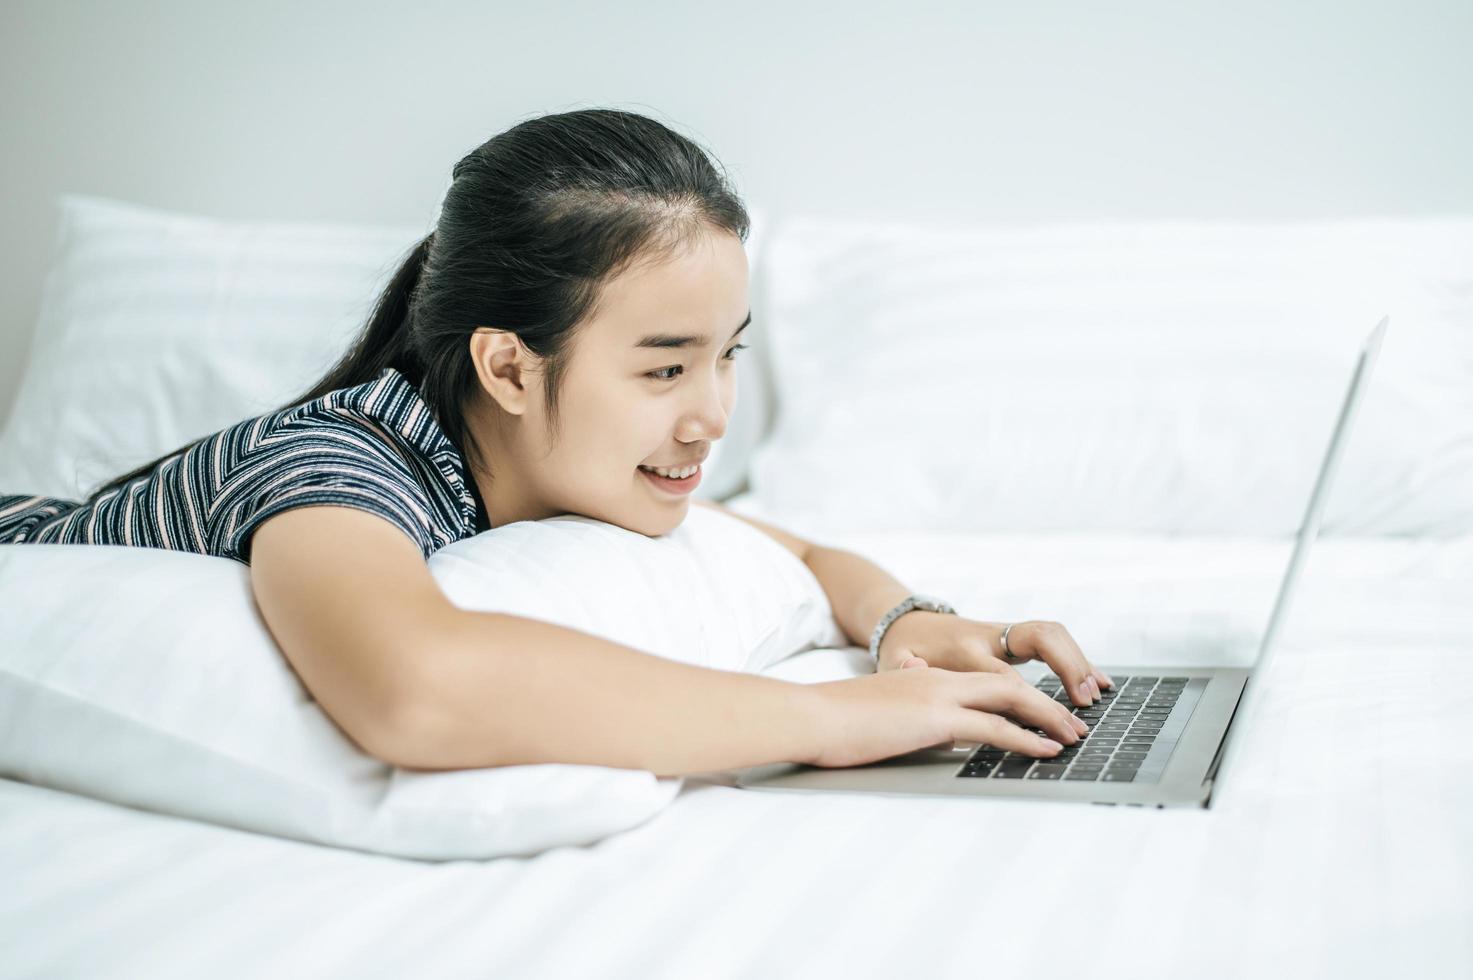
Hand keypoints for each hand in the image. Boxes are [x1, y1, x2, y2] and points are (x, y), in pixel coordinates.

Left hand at [878, 614, 1113, 706]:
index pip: (1003, 674)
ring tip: (1096, 695)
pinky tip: (1099, 681)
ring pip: (1051, 635)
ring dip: (1078, 662)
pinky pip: (1053, 641)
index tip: (1049, 723)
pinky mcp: (1013, 637)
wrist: (906, 623)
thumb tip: (914, 666)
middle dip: (1067, 670)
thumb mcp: (895, 664)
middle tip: (1083, 705)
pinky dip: (1077, 659)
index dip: (1028, 697)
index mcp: (962, 649)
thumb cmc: (902, 651)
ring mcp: (1002, 633)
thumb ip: (904, 669)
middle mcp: (988, 636)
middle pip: (1039, 641)